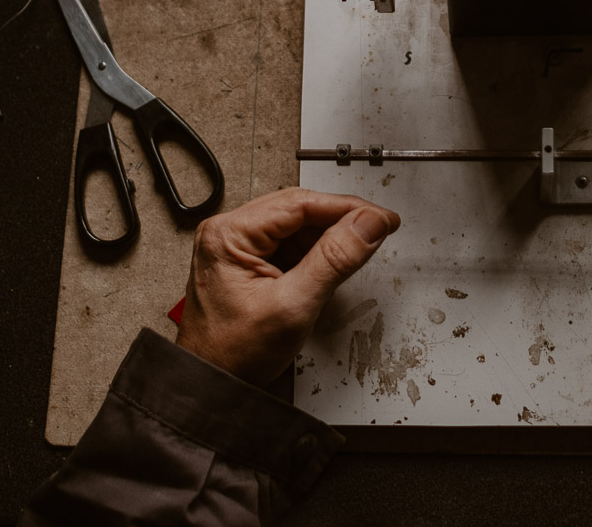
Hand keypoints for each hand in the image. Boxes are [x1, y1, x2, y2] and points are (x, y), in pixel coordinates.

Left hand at [174, 188, 400, 385]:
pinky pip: (289, 246)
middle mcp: (228, 234)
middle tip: (377, 229)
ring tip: (358, 250)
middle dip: (341, 220)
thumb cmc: (232, 355)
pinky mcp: (246, 263)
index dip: (347, 207)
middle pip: (299, 211)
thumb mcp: (293, 306)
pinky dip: (315, 253)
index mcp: (228, 235)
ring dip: (330, 237)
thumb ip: (334, 260)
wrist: (211, 387)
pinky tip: (332, 264)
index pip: (300, 203)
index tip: (380, 217)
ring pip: (297, 227)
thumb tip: (366, 225)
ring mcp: (236, 248)